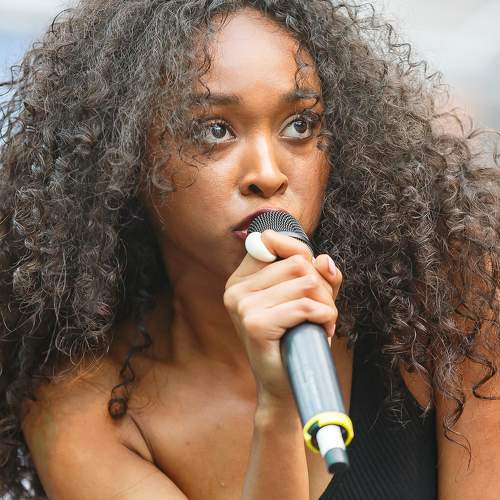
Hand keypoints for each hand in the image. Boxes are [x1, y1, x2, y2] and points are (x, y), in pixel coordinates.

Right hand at [223, 230, 342, 405]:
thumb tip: (324, 260)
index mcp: (241, 279)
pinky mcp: (255, 324)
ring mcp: (242, 306)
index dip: (300, 254)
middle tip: (320, 310)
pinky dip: (323, 317)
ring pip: (305, 283)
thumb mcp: (308, 299)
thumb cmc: (295, 339)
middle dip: (321, 286)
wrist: (284, 385)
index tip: (310, 278)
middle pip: (297, 263)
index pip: (271, 240)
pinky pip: (304, 307)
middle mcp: (236, 289)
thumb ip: (318, 275)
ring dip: (326, 304)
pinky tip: (322, 330)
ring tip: (321, 321)